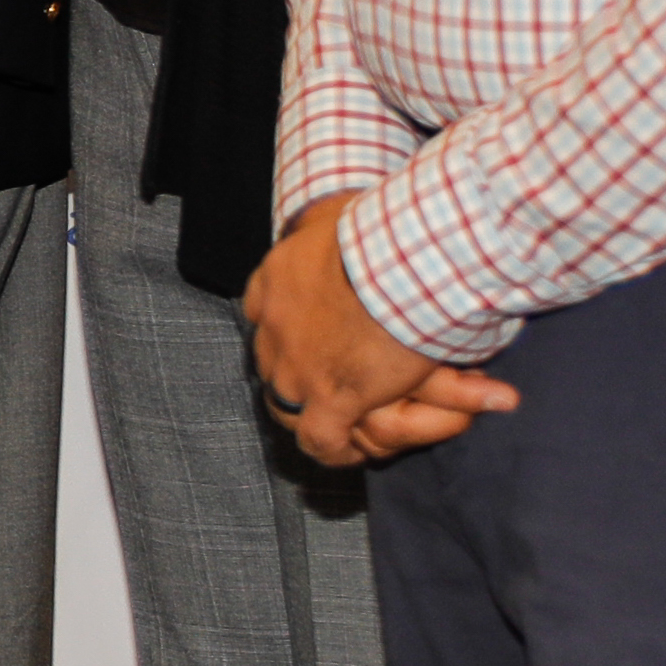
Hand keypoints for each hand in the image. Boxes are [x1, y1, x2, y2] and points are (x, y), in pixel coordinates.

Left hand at [246, 196, 520, 468]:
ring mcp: (298, 367)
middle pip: (272, 363)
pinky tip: (349, 450)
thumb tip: (327, 214)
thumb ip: (324, 223)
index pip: (260, 314)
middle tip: (324, 381)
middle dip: (294, 374)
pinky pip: (319, 439)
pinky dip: (334, 448)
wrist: (405, 257)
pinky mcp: (330, 399)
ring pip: (287, 405)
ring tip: (335, 421)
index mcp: (273, 281)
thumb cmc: (385, 229)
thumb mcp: (335, 215)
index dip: (283, 329)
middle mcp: (275, 327)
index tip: (306, 333)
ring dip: (310, 414)